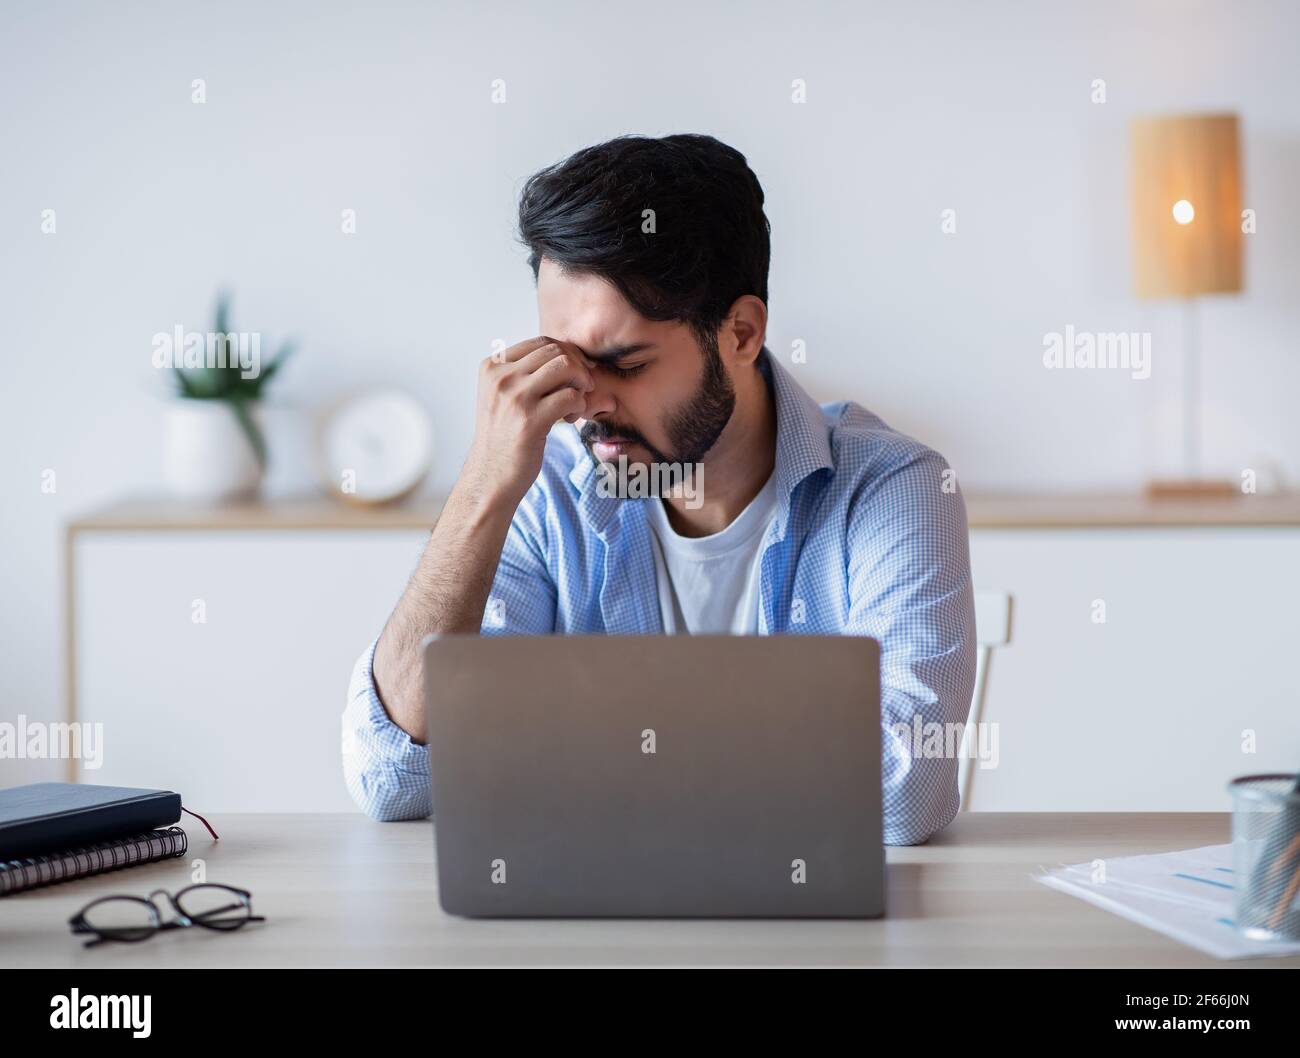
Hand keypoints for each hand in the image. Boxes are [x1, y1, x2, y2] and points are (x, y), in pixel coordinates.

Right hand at [461, 336, 593, 504]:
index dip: (567, 353)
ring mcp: (514, 398)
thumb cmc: (503, 437)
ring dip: (580, 383)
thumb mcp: (502, 396)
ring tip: (575, 402)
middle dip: (578, 367)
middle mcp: (500, 378)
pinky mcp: (530, 420)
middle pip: (555, 351)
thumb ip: (524, 373)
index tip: (577, 372)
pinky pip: (570, 396)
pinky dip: (579, 405)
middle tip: (582, 388)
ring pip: (565, 367)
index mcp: (492, 367)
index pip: (540, 343)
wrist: (490, 476)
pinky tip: (570, 419)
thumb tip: (568, 354)